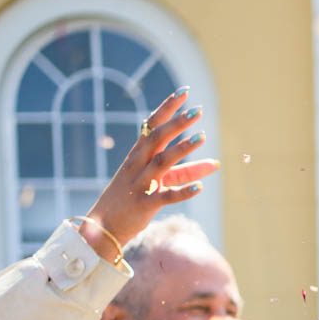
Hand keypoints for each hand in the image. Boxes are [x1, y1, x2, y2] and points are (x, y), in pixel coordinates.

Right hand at [81, 90, 217, 262]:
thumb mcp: (158, 182)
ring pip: (162, 162)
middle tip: (198, 110)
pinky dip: (183, 191)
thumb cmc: (132, 199)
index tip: (185, 92)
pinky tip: (200, 187)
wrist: (104, 227)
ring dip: (182, 149)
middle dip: (177, 123)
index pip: (152, 125)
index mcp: (137, 156)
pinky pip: (166, 196)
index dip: (168, 108)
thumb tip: (215, 164)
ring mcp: (140, 184)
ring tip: (202, 137)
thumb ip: (185, 172)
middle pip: (158, 138)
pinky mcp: (145, 204)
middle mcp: (137, 165)